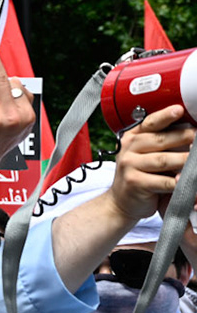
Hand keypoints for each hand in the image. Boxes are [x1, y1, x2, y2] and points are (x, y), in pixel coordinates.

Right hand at [107, 105, 194, 226]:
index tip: (179, 109)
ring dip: (185, 160)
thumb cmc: (140, 176)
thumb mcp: (145, 155)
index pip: (150, 123)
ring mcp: (129, 165)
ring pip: (164, 160)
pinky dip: (178, 182)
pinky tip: (185, 181)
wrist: (121, 202)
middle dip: (185, 137)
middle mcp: (129, 149)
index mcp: (132, 138)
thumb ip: (161, 143)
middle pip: (160, 139)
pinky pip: (163, 181)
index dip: (165, 116)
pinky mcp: (135, 183)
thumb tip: (190, 132)